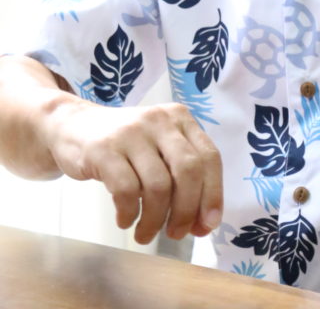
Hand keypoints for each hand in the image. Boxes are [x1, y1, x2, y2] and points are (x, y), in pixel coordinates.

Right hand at [44, 98, 222, 244]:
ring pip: (158, 186)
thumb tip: (203, 224)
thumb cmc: (126, 145)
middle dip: (186, 210)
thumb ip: (182, 177)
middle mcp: (159, 121)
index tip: (207, 225)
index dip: (213, 195)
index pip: (209, 157)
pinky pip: (126, 191)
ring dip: (155, 220)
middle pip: (188, 171)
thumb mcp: (159, 147)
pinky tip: (125, 220)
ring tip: (146, 234)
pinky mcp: (103, 149)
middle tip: (176, 234)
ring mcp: (131, 132)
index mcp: (180, 118)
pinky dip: (130, 214)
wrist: (74, 126)